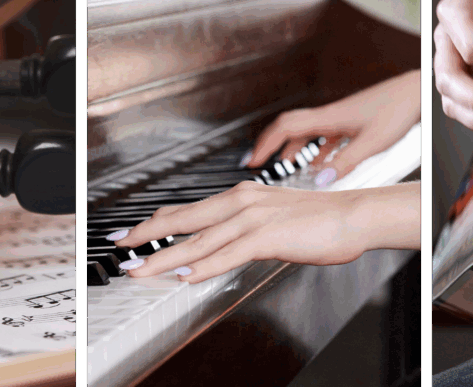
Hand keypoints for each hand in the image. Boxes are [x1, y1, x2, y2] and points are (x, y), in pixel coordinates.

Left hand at [112, 181, 420, 282]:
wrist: (353, 214)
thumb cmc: (318, 219)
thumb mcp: (272, 219)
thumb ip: (243, 230)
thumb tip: (218, 245)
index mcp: (241, 196)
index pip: (188, 210)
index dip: (156, 222)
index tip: (132, 234)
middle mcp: (241, 202)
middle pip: (184, 221)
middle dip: (147, 236)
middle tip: (120, 247)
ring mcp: (253, 218)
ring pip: (199, 241)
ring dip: (165, 258)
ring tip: (141, 270)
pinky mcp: (268, 235)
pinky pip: (228, 254)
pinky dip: (203, 266)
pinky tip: (185, 276)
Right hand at [245, 70, 421, 184]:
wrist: (413, 92)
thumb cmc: (397, 109)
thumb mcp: (371, 142)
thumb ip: (345, 163)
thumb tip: (321, 181)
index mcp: (328, 118)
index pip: (284, 128)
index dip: (265, 144)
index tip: (253, 161)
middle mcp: (329, 116)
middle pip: (289, 128)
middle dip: (272, 146)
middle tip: (260, 163)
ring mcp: (339, 118)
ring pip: (307, 133)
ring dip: (294, 149)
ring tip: (289, 168)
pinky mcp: (350, 121)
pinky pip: (324, 136)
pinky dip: (317, 150)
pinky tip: (323, 163)